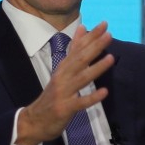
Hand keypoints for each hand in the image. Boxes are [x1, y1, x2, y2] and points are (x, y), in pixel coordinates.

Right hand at [15, 22, 114, 144]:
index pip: (78, 48)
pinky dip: (92, 97)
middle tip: (109, 34)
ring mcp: (63, 93)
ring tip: (111, 58)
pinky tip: (104, 92)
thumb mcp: (62, 72)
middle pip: (80, 60)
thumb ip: (73, 51)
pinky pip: (80, 102)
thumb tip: (82, 28)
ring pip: (81, 78)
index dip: (91, 36)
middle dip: (95, 46)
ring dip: (96, 68)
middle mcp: (62, 77)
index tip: (104, 24)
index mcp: (63, 68)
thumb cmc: (52, 96)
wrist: (34, 121)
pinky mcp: (65, 108)